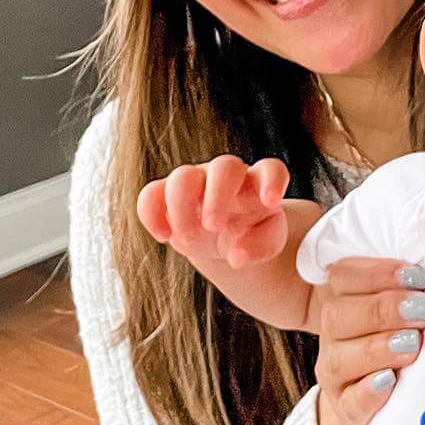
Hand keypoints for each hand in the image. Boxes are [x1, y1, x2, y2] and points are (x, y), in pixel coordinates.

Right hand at [137, 155, 289, 270]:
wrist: (225, 238)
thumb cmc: (251, 235)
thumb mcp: (266, 244)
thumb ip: (260, 247)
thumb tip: (237, 257)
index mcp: (258, 186)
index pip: (271, 170)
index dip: (272, 181)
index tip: (271, 202)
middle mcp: (227, 177)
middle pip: (224, 167)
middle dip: (218, 195)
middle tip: (213, 227)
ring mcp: (196, 181)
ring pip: (183, 176)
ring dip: (182, 208)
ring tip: (189, 240)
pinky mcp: (168, 193)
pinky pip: (151, 193)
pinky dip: (152, 214)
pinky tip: (163, 236)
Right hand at [314, 258, 424, 424]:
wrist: (385, 397)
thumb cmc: (404, 335)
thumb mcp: (405, 306)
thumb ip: (411, 286)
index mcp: (342, 298)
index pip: (343, 276)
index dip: (377, 274)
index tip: (416, 276)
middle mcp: (333, 334)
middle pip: (338, 315)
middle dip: (383, 309)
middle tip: (423, 310)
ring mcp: (335, 373)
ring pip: (339, 360)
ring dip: (378, 348)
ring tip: (412, 344)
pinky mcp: (345, 409)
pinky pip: (349, 402)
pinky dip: (368, 392)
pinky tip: (389, 380)